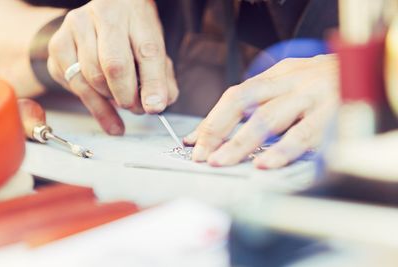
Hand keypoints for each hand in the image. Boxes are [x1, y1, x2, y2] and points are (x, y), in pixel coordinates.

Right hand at [47, 0, 177, 134]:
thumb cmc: (133, 34)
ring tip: (120, 99)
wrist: (106, 13)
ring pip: (92, 78)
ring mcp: (77, 27)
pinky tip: (100, 95)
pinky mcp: (58, 44)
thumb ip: (161, 79)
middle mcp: (104, 15)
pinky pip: (73, 84)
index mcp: (136, 14)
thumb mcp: (155, 49)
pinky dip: (90, 99)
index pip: (148, 52)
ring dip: (108, 99)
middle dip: (127, 96)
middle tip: (136, 107)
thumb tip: (155, 105)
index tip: (154, 107)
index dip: (153, 83)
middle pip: (115, 66)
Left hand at [184, 55, 338, 168]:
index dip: (212, 120)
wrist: (368, 69)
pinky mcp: (333, 114)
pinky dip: (282, 151)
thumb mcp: (291, 84)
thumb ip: (262, 104)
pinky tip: (265, 165)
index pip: (235, 96)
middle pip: (244, 104)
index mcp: (277, 75)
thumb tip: (223, 132)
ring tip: (222, 162)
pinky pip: (303, 135)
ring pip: (268, 118)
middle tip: (201, 155)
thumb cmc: (323, 83)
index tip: (194, 142)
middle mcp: (291, 82)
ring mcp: (311, 96)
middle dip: (217, 131)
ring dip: (240, 143)